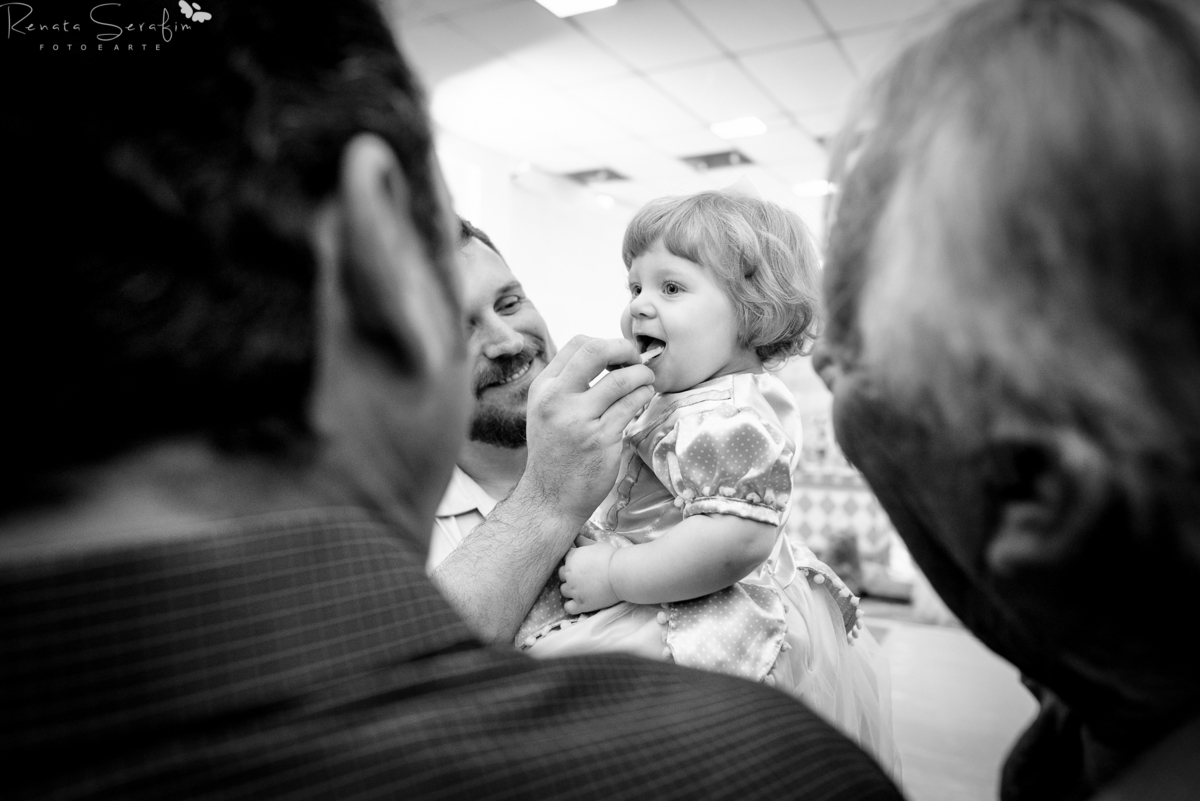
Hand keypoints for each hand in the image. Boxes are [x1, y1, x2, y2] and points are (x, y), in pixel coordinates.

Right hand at [520, 336, 654, 523]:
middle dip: (625, 348)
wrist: (550, 498)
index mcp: (543, 388)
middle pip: (596, 351)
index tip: (619, 355)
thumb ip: (567, 384)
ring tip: (646, 380)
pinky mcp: (601, 439)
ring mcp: (579, 420)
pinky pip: (631, 405)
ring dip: (642, 375)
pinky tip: (643, 397)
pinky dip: (643, 395)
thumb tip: (606, 355)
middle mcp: (557, 400)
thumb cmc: (554, 453)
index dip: (606, 343)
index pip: (578, 344)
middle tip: (636, 360)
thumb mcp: (545, 411)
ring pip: (622, 379)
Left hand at [560, 542, 619, 613]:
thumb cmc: (611, 557)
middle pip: (561, 575)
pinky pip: (568, 607)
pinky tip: (579, 601)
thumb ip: (583, 541)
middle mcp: (569, 574)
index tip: (581, 564)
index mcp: (572, 557)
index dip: (572, 561)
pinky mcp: (580, 604)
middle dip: (570, 575)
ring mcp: (573, 590)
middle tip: (582, 576)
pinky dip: (572, 605)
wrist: (622, 574)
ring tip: (583, 589)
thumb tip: (576, 536)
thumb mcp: (597, 545)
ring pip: (563, 591)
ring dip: (570, 590)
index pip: (563, 559)